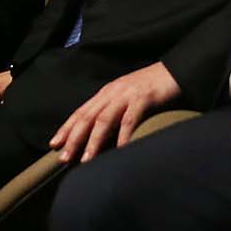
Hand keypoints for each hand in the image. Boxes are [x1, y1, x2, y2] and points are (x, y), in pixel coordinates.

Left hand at [49, 61, 181, 162]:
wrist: (177, 70)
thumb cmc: (152, 89)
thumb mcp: (127, 99)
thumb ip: (114, 114)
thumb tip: (100, 138)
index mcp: (106, 93)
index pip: (81, 112)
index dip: (67, 128)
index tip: (53, 144)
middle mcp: (112, 93)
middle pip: (87, 117)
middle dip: (74, 138)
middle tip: (63, 158)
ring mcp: (127, 95)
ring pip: (104, 119)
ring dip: (93, 141)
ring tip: (86, 159)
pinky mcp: (144, 98)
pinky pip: (130, 119)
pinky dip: (123, 135)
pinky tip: (120, 151)